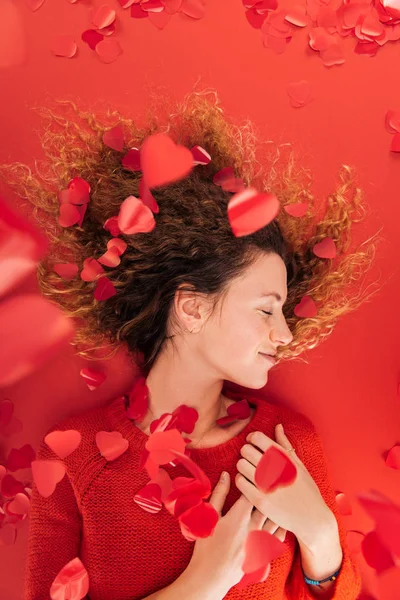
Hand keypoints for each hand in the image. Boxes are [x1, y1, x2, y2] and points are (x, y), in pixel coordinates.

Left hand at [235, 423, 334, 546]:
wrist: (313, 518)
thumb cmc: (306, 489)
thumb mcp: (299, 464)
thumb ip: (285, 444)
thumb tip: (278, 425)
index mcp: (283, 456)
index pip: (256, 437)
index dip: (251, 438)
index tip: (252, 444)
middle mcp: (275, 468)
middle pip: (245, 449)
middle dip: (246, 452)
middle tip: (250, 458)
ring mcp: (267, 484)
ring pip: (240, 464)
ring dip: (242, 466)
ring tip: (249, 471)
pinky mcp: (260, 500)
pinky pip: (240, 482)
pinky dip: (241, 480)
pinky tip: (248, 483)